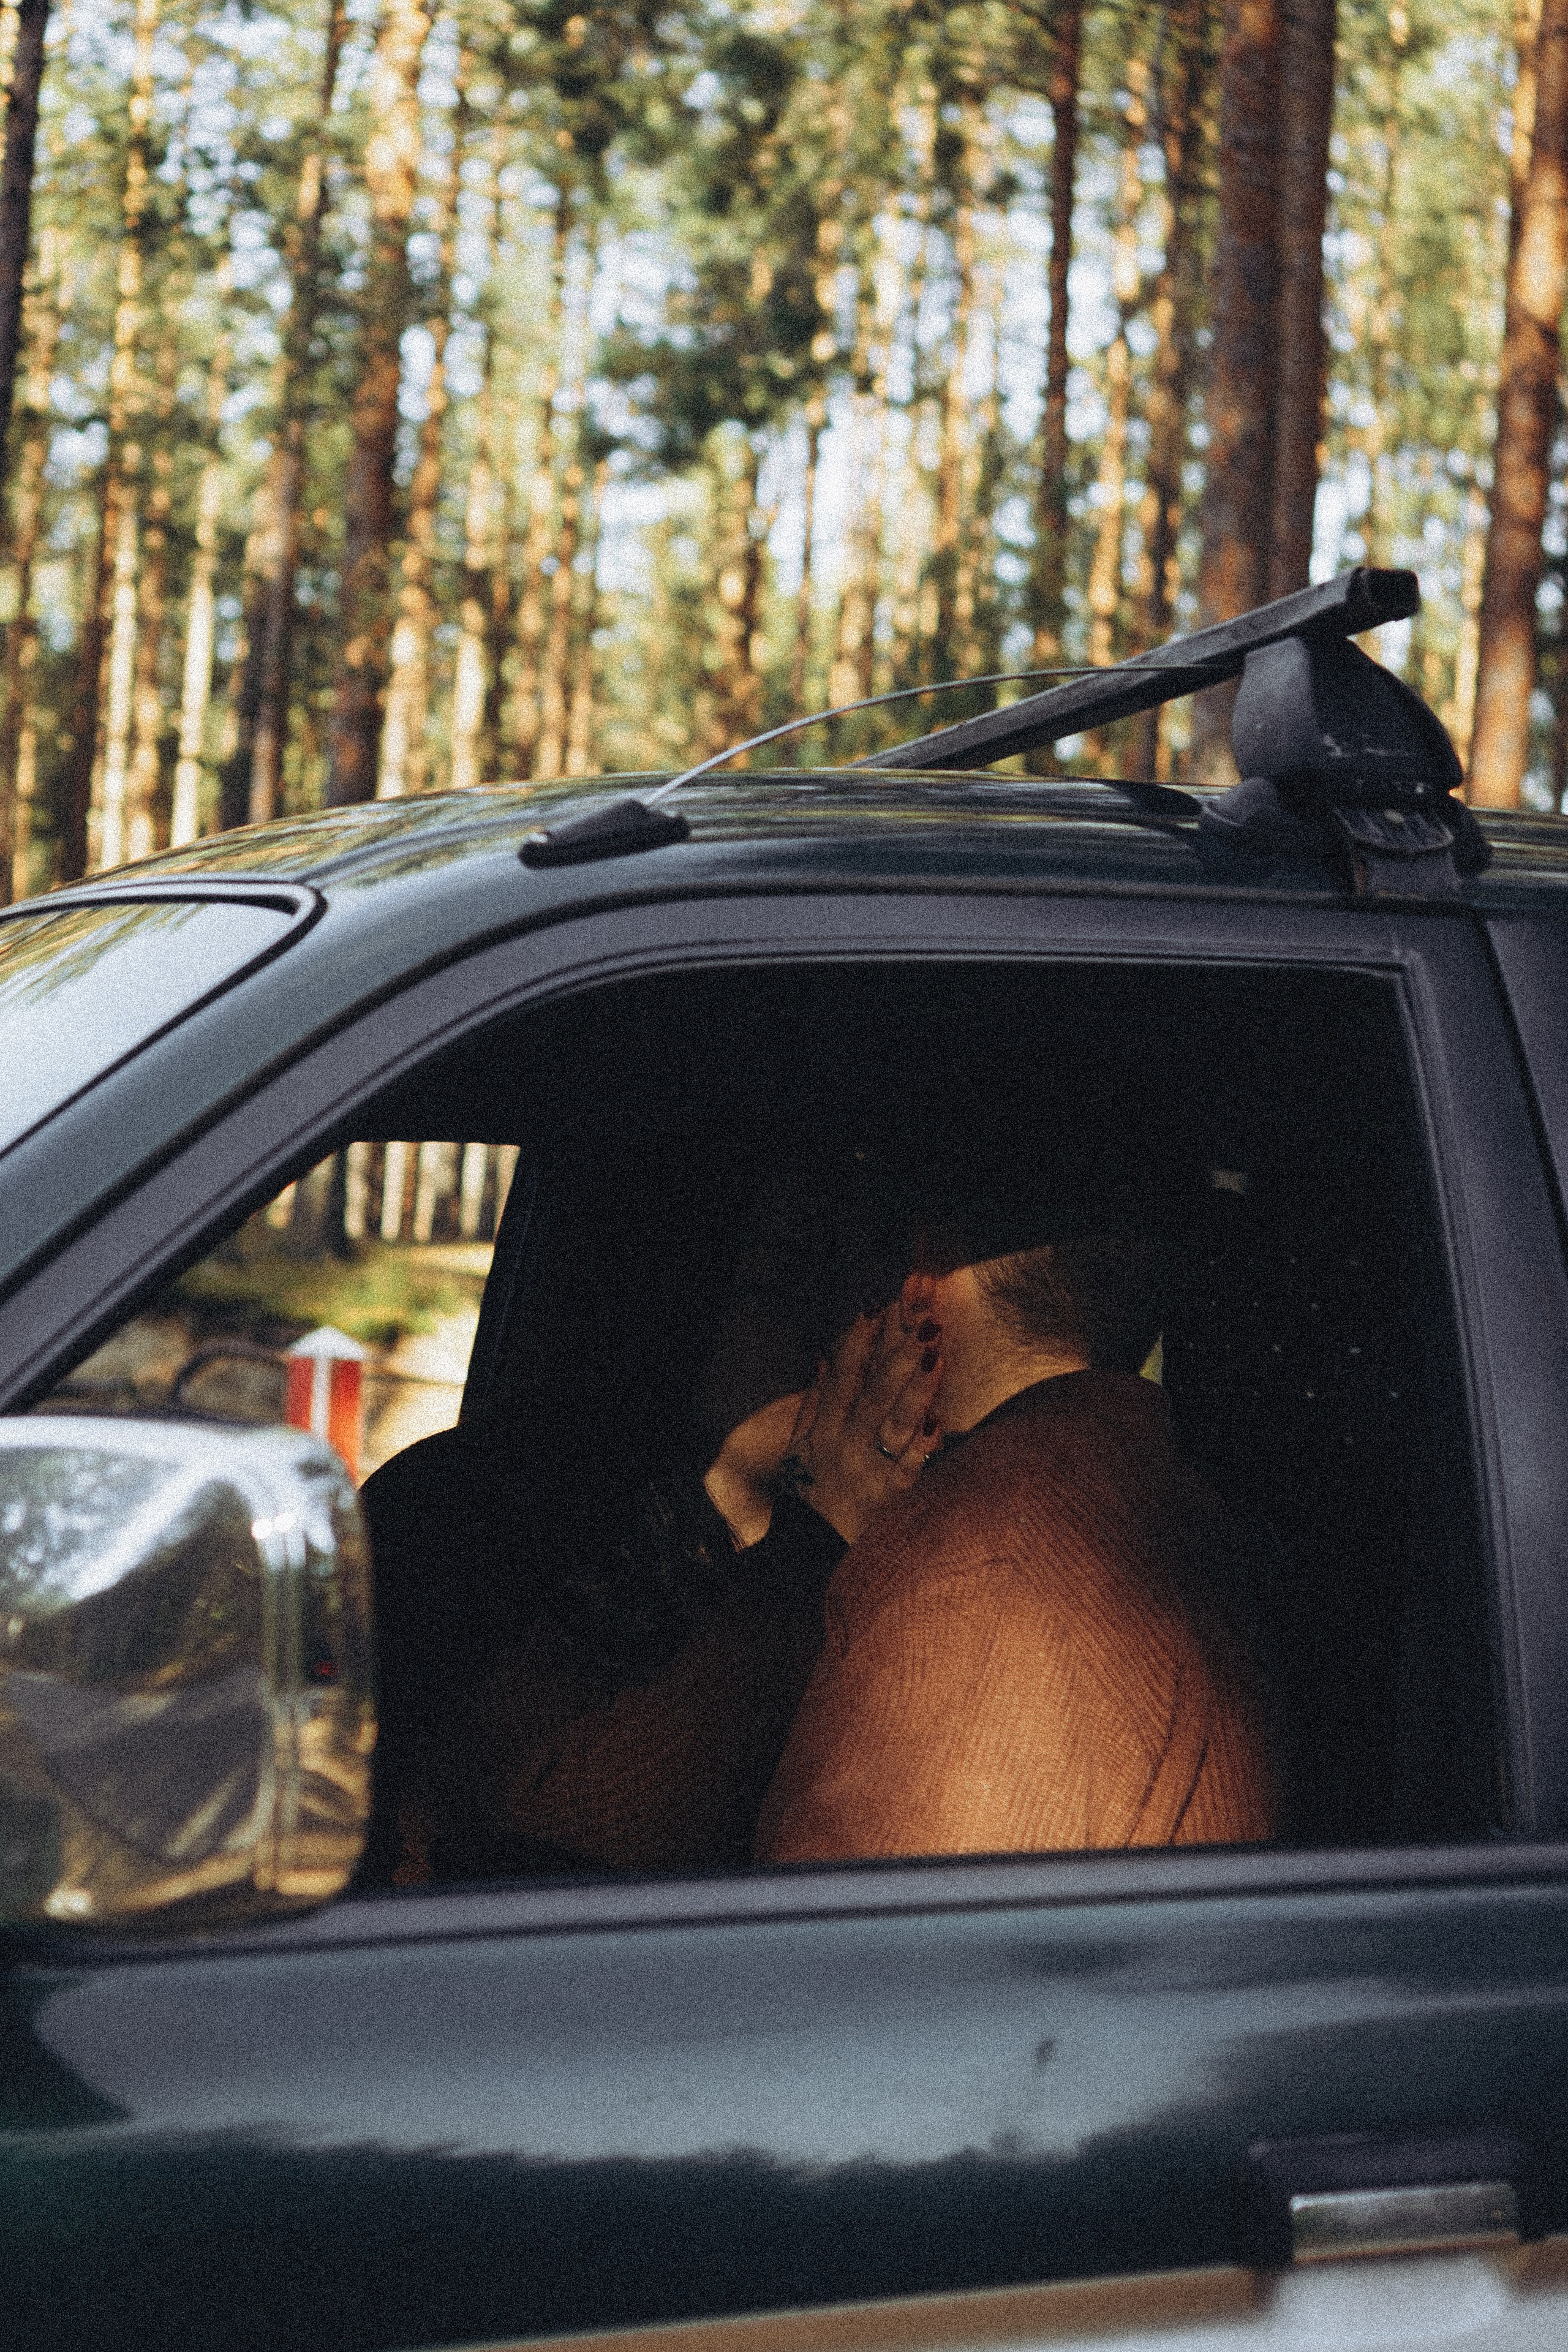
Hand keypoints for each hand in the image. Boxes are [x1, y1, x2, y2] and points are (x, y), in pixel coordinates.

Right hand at [781, 1293, 943, 1544]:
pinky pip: (909, 1469)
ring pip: (895, 1424)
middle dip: (898, 1356)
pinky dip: (922, 1446)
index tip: (873, 1307)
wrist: (811, 1556)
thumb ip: (812, 1403)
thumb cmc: (809, 1496)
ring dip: (917, 1389)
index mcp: (824, 1430)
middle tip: (923, 1324)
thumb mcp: (800, 1449)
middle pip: (874, 1394)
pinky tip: (938, 1423)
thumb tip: (822, 1358)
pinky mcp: (890, 1500)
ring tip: (936, 1357)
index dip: (856, 1343)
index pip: (841, 1379)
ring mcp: (869, 1472)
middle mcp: (845, 1446)